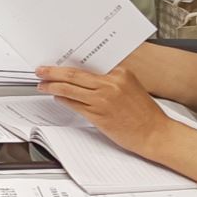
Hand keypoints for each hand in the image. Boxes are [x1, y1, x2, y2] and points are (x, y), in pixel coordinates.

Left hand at [35, 65, 175, 156]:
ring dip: (53, 86)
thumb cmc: (145, 113)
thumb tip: (85, 77)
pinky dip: (63, 100)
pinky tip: (57, 97)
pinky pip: (75, 105)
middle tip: (41, 70)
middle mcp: (111, 84)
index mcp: (120, 73)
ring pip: (70, 90)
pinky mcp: (99, 116)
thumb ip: (110, 80)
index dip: (69, 64)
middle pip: (74, 75)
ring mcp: (104, 100)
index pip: (88, 65)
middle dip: (53, 72)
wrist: (156, 133)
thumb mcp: (130, 87)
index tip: (57, 63)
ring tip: (42, 85)